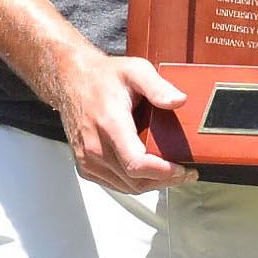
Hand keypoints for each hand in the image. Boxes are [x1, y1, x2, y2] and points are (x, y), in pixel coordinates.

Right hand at [57, 49, 195, 193]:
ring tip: (171, 174)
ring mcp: (88, 159)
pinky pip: (114, 185)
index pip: (136, 163)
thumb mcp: (135, 70)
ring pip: (126, 187)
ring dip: (152, 184)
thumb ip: (158, 87)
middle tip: (185, 173)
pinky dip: (134, 184)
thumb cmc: (102, 78)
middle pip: (135, 180)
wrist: (72, 81)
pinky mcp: (85, 166)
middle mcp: (95, 146)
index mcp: (110, 123)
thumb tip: (178, 100)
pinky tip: (148, 174)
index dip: (162, 172)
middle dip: (165, 180)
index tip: (182, 169)